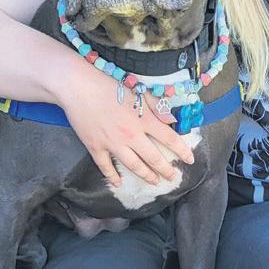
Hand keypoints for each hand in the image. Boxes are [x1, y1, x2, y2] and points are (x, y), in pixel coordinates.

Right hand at [57, 62, 194, 186]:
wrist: (79, 88)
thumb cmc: (109, 86)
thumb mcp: (138, 91)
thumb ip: (157, 106)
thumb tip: (173, 120)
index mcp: (144, 120)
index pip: (169, 139)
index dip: (182, 151)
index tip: (189, 160)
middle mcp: (132, 135)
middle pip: (154, 158)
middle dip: (165, 170)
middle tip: (173, 177)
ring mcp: (113, 144)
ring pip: (134, 166)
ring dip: (146, 175)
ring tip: (154, 182)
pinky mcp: (96, 147)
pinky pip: (106, 167)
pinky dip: (113, 176)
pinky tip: (119, 182)